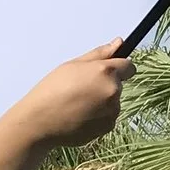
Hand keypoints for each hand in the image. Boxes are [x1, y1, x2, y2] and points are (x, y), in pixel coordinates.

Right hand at [2, 44, 132, 150]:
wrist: (40, 121)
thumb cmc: (52, 90)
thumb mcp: (73, 65)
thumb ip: (100, 54)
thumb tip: (119, 43)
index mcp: (105, 71)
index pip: (129, 66)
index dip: (119, 68)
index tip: (107, 71)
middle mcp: (113, 91)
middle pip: (118, 84)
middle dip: (105, 84)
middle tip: (81, 88)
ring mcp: (113, 110)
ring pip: (113, 101)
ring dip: (102, 101)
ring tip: (78, 103)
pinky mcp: (109, 126)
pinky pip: (108, 117)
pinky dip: (98, 116)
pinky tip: (80, 115)